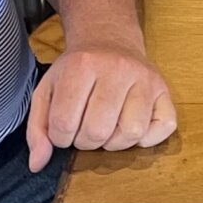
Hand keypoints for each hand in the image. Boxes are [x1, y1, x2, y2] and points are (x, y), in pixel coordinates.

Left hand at [26, 37, 179, 170]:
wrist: (109, 38)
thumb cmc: (76, 70)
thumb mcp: (47, 90)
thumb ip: (38, 127)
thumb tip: (37, 164)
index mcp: (82, 65)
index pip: (64, 123)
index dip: (60, 137)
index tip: (64, 129)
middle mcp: (117, 68)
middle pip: (98, 131)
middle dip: (85, 141)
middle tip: (84, 130)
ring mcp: (145, 79)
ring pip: (132, 132)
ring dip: (114, 143)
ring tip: (106, 130)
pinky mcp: (164, 89)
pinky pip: (164, 126)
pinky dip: (148, 139)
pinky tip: (130, 128)